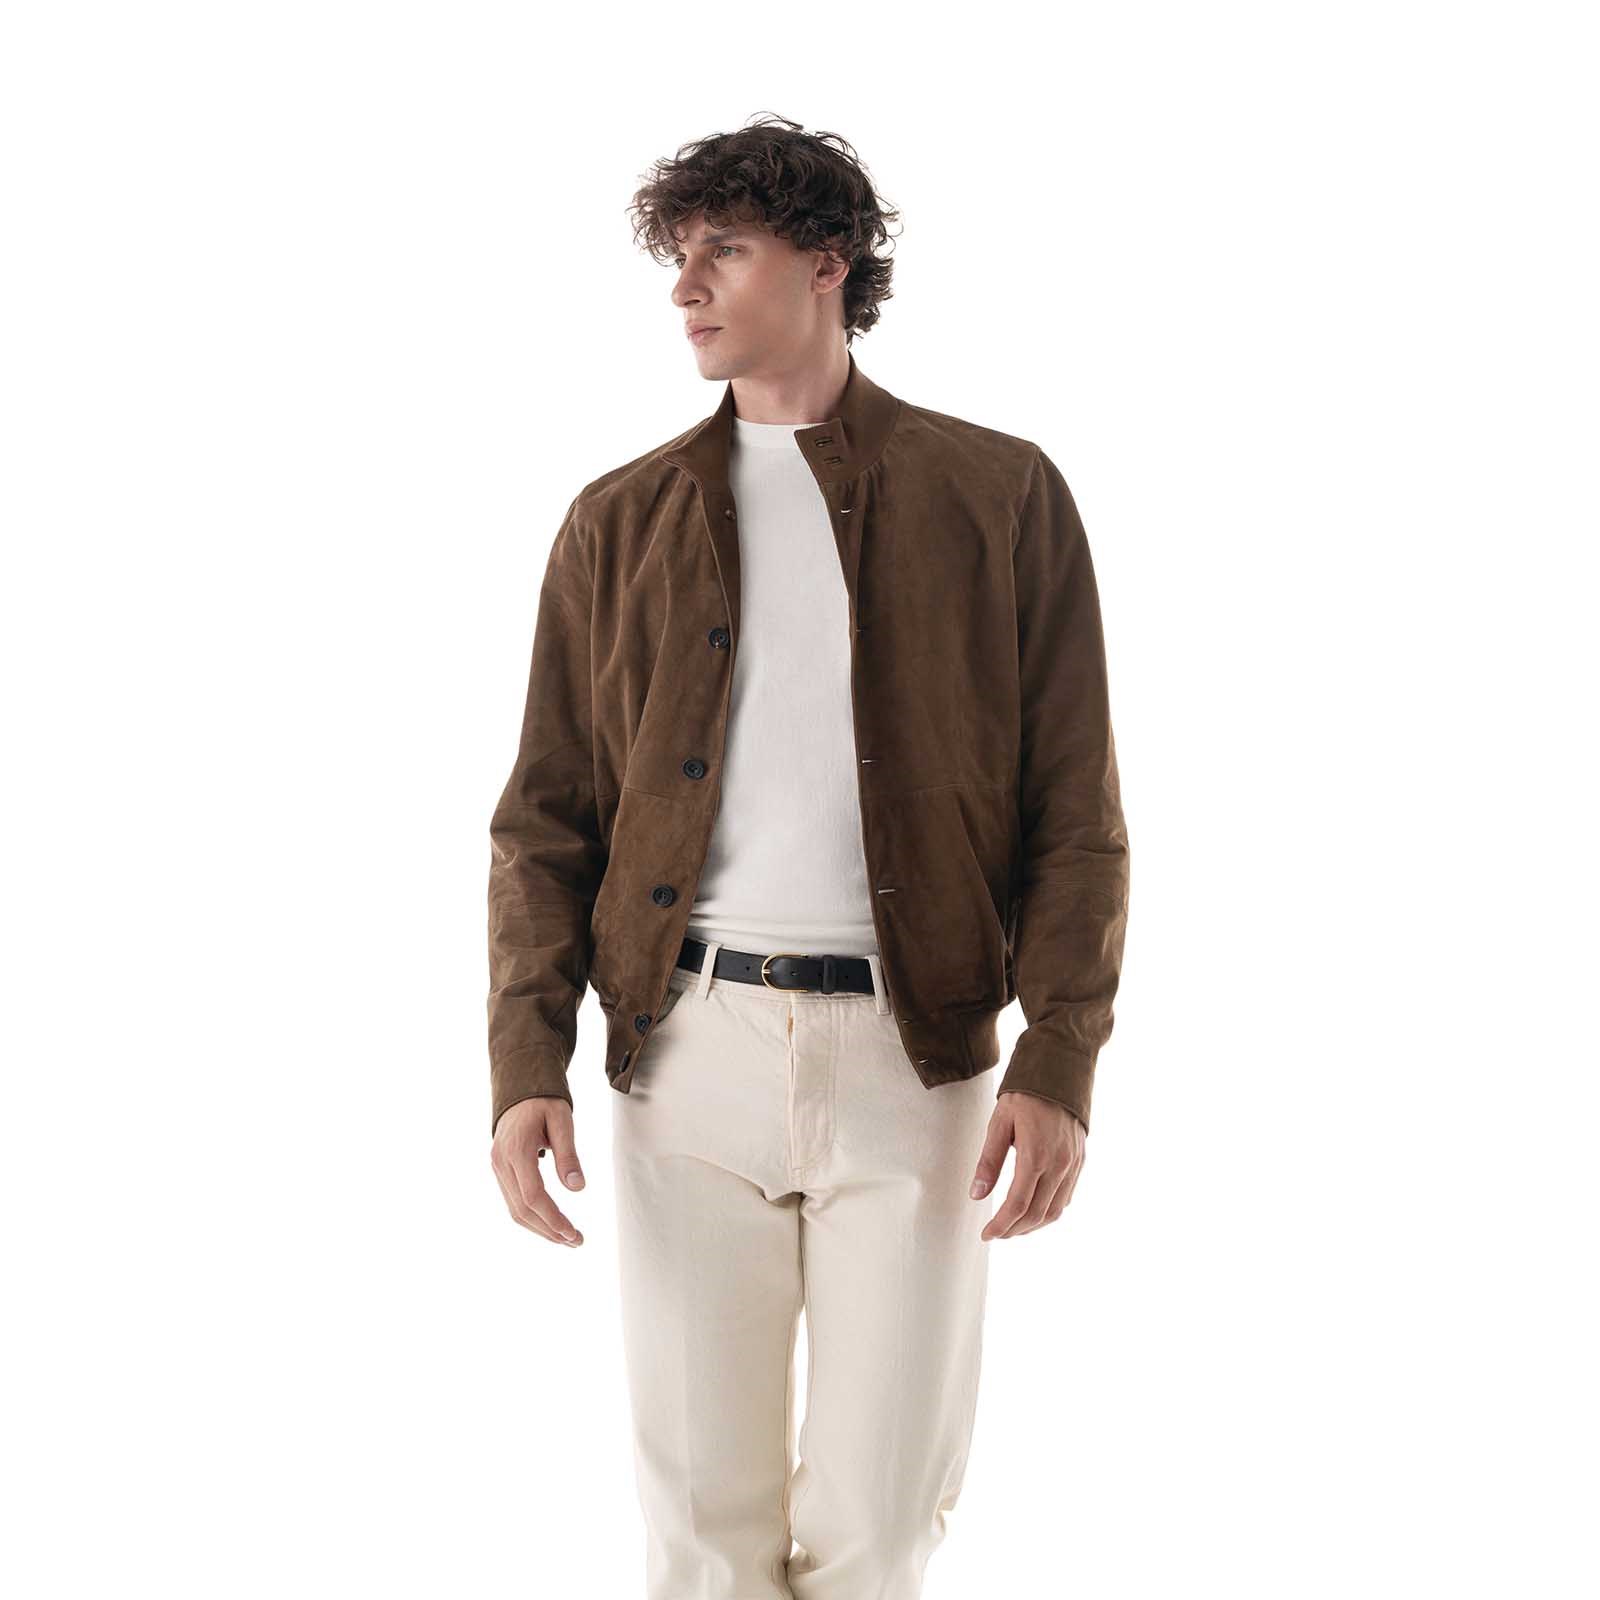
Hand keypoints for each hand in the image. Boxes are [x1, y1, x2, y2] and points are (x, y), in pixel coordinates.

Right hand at [490, 1097, 586, 1245]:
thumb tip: (577, 1188)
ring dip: (541, 1228)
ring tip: (566, 1238)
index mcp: (516, 1150)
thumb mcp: (562, 1120)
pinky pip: (513, 1201)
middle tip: (576, 1241)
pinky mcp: (500, 1170)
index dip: (553, 1219)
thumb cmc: (543, 1101)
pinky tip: (550, 1223)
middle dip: (549, 1230)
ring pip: (515, 1210)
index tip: (573, 1233)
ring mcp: (498, 1168)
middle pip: (522, 1209)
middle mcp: (501, 1163)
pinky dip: (532, 1217)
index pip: (533, 1196)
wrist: (519, 1088)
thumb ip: (568, 1154)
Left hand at [970, 1092, 1085, 1240]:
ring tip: (1013, 1227)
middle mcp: (1059, 1165)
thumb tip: (976, 1194)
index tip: (986, 1234)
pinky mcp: (1079, 1161)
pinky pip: (1066, 1197)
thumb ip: (988, 1161)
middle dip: (1015, 1230)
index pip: (1017, 1205)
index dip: (1001, 1225)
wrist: (1060, 1073)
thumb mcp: (999, 1123)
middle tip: (996, 1233)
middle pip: (1037, 1214)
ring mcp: (1072, 1164)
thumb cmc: (1025, 1095)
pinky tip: (1033, 1210)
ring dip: (1033, 1225)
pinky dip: (1049, 1211)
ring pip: (1055, 1211)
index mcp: (1036, 1155)